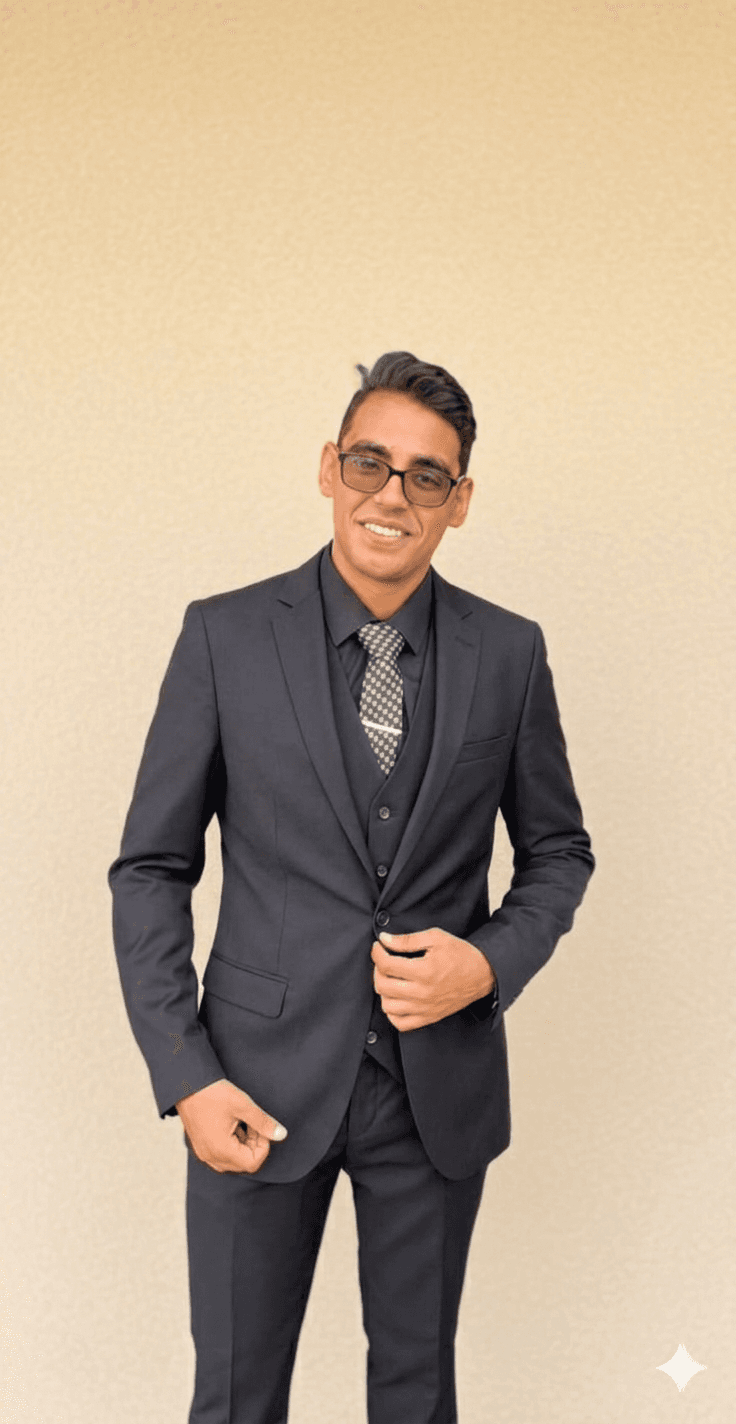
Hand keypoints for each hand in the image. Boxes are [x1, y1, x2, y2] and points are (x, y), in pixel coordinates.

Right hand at [175, 1078, 286, 1174]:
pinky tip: (232, 1125)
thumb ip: (263, 1122)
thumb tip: (281, 1135)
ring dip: (243, 1144)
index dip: (263, 1146)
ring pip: (233, 1160)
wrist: (186, 1084)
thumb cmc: (213, 1093)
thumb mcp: (243, 1105)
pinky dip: (232, 1144)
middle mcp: (211, 1157)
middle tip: (253, 1123)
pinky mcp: (201, 1147)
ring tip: (242, 1122)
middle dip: (254, 1145)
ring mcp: (204, 1153)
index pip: (253, 1162)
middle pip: (243, 1163)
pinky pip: (222, 1155)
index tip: (261, 1127)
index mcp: (221, 1150)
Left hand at [371, 927, 494, 1031]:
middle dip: (377, 969)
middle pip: (383, 985)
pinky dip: (392, 1012)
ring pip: (387, 1006)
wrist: (483, 973)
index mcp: (424, 971)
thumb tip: (384, 940)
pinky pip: (400, 1023)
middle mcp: (422, 993)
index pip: (386, 965)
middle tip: (384, 960)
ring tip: (391, 978)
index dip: (377, 953)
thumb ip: (407, 940)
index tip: (379, 947)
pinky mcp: (428, 1018)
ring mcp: (425, 1008)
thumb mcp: (435, 938)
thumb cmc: (461, 954)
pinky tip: (397, 998)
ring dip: (384, 990)